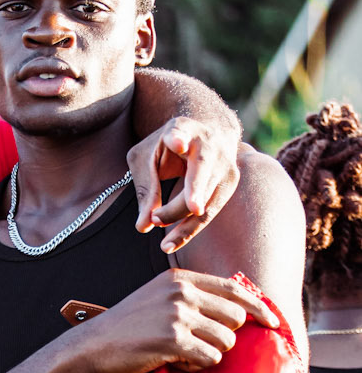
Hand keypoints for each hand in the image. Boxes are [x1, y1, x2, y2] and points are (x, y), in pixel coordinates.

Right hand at [69, 269, 276, 372]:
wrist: (93, 346)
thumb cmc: (128, 327)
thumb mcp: (159, 299)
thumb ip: (193, 297)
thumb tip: (235, 308)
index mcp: (182, 280)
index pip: (234, 289)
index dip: (259, 306)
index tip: (274, 321)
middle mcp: (183, 293)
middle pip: (235, 317)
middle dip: (226, 336)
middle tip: (203, 345)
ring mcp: (178, 316)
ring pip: (225, 340)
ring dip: (210, 354)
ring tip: (185, 355)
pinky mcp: (173, 341)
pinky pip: (209, 358)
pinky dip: (198, 366)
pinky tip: (179, 364)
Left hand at [128, 116, 239, 253]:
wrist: (207, 134)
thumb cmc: (168, 147)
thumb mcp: (146, 159)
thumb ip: (145, 188)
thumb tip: (143, 226)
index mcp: (183, 128)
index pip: (181, 133)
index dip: (179, 137)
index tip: (177, 141)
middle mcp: (209, 143)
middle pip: (199, 172)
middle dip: (189, 194)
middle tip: (166, 216)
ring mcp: (225, 163)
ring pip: (207, 198)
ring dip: (184, 224)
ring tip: (164, 244)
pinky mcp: (229, 183)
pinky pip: (209, 212)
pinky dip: (190, 230)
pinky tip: (171, 244)